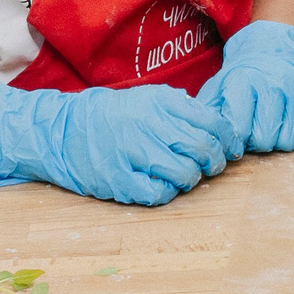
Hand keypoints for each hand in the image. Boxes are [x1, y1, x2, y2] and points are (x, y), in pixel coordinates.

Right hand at [0, 77, 237, 205]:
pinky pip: (158, 195)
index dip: (228, 139)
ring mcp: (132, 154)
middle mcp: (148, 125)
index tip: (231, 149)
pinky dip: (168, 193)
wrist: (62, 130)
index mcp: (159, 102)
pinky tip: (164, 185)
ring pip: (184, 174)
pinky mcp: (118, 181)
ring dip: (192, 179)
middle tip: (213, 166)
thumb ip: (181, 108)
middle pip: (202, 149)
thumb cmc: (113, 114)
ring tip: (186, 175)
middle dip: (215, 162)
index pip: (211, 122)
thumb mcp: (148, 98)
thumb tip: (219, 126)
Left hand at [196, 20, 293, 155]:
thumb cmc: (250, 68)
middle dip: (258, 141)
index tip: (238, 135)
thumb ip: (210, 105)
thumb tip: (197, 130)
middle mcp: (275, 83)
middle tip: (258, 129)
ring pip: (290, 140)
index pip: (239, 128)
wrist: (284, 41)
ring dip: (281, 140)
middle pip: (265, 139)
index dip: (236, 139)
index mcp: (246, 80)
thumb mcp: (223, 79)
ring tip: (276, 124)